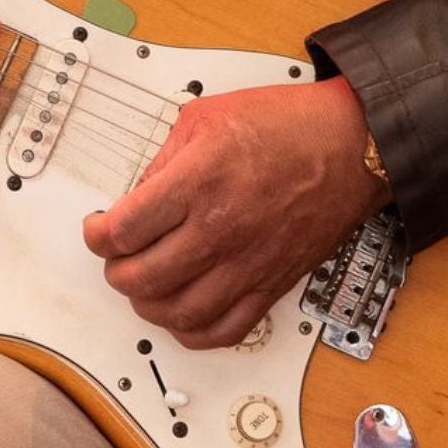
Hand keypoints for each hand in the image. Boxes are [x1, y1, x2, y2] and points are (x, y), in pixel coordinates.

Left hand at [82, 78, 387, 349]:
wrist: (351, 144)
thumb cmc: (287, 124)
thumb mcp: (206, 116)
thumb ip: (164, 157)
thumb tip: (138, 195)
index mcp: (198, 182)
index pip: (123, 230)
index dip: (97, 234)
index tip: (98, 228)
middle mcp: (220, 229)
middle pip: (141, 277)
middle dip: (115, 270)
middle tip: (115, 255)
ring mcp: (247, 263)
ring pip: (177, 312)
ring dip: (147, 304)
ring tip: (143, 283)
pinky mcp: (271, 284)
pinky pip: (224, 330)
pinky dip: (193, 331)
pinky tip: (181, 313)